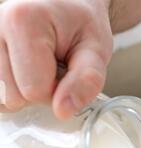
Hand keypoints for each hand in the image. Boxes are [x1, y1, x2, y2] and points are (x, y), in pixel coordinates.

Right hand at [0, 0, 112, 117]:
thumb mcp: (96, 50)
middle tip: (52, 68)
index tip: (65, 70)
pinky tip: (24, 71)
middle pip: (14, 97)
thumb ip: (86, 81)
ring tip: (38, 66)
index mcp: (22, 21)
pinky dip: (13, 90)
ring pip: (3, 99)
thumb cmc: (80, 25)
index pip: (34, 90)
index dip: (56, 91)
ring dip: (24, 91)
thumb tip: (63, 110)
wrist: (67, 6)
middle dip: (39, 92)